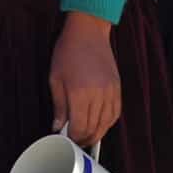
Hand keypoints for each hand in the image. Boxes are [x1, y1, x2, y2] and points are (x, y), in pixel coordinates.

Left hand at [49, 12, 120, 147]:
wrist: (88, 31)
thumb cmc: (68, 52)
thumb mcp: (55, 78)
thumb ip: (59, 105)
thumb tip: (58, 127)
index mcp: (80, 93)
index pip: (80, 126)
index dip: (74, 137)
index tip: (68, 139)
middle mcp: (98, 94)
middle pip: (94, 127)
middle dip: (85, 138)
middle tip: (76, 141)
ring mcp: (110, 91)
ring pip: (107, 122)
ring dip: (98, 132)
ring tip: (88, 135)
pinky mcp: (117, 87)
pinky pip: (116, 112)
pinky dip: (109, 121)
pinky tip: (100, 123)